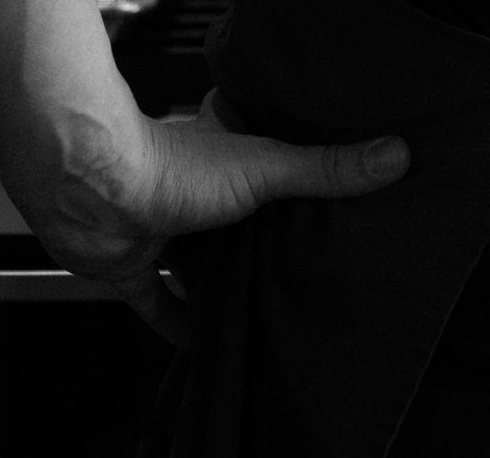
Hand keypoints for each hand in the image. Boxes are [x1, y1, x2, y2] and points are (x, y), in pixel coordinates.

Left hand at [11, 90, 409, 343]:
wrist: (93, 191)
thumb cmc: (172, 166)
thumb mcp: (265, 166)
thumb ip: (326, 167)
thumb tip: (396, 154)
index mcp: (222, 151)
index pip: (258, 148)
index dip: (282, 160)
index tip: (313, 178)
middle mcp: (190, 187)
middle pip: (232, 214)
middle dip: (257, 236)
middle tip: (299, 259)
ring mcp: (160, 228)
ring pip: (196, 260)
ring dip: (218, 280)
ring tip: (262, 303)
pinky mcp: (132, 266)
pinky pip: (157, 302)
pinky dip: (176, 323)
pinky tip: (199, 342)